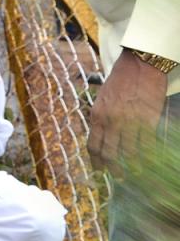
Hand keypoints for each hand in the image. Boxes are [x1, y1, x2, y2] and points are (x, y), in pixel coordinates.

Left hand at [88, 48, 167, 177]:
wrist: (139, 63)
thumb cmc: (120, 80)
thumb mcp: (102, 99)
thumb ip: (100, 118)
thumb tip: (102, 137)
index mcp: (97, 116)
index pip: (93, 145)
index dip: (96, 161)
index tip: (100, 170)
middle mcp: (111, 121)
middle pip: (109, 152)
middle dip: (112, 168)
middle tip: (118, 177)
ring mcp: (129, 121)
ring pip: (128, 151)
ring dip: (131, 165)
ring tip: (133, 172)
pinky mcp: (148, 118)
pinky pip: (146, 143)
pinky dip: (146, 154)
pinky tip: (147, 160)